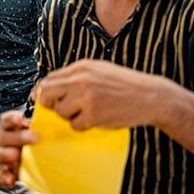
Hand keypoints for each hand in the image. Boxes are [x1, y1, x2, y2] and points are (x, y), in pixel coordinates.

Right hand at [0, 110, 37, 186]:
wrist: (44, 159)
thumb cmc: (40, 139)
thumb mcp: (42, 126)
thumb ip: (42, 117)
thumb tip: (45, 102)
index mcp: (12, 128)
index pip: (7, 120)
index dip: (12, 119)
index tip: (21, 119)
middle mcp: (6, 141)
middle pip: (5, 137)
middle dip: (18, 138)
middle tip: (34, 138)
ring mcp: (5, 156)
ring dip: (6, 155)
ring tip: (16, 155)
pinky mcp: (8, 172)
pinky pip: (1, 175)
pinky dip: (5, 177)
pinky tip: (11, 179)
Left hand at [37, 59, 163, 130]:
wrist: (151, 96)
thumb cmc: (124, 85)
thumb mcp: (99, 71)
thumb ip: (75, 77)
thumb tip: (46, 89)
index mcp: (81, 67)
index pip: (49, 79)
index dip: (42, 92)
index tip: (45, 101)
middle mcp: (81, 79)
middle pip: (46, 94)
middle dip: (49, 105)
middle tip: (61, 109)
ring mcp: (87, 97)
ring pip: (60, 112)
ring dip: (70, 116)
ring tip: (87, 113)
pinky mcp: (94, 114)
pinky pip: (75, 125)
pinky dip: (83, 126)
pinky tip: (96, 120)